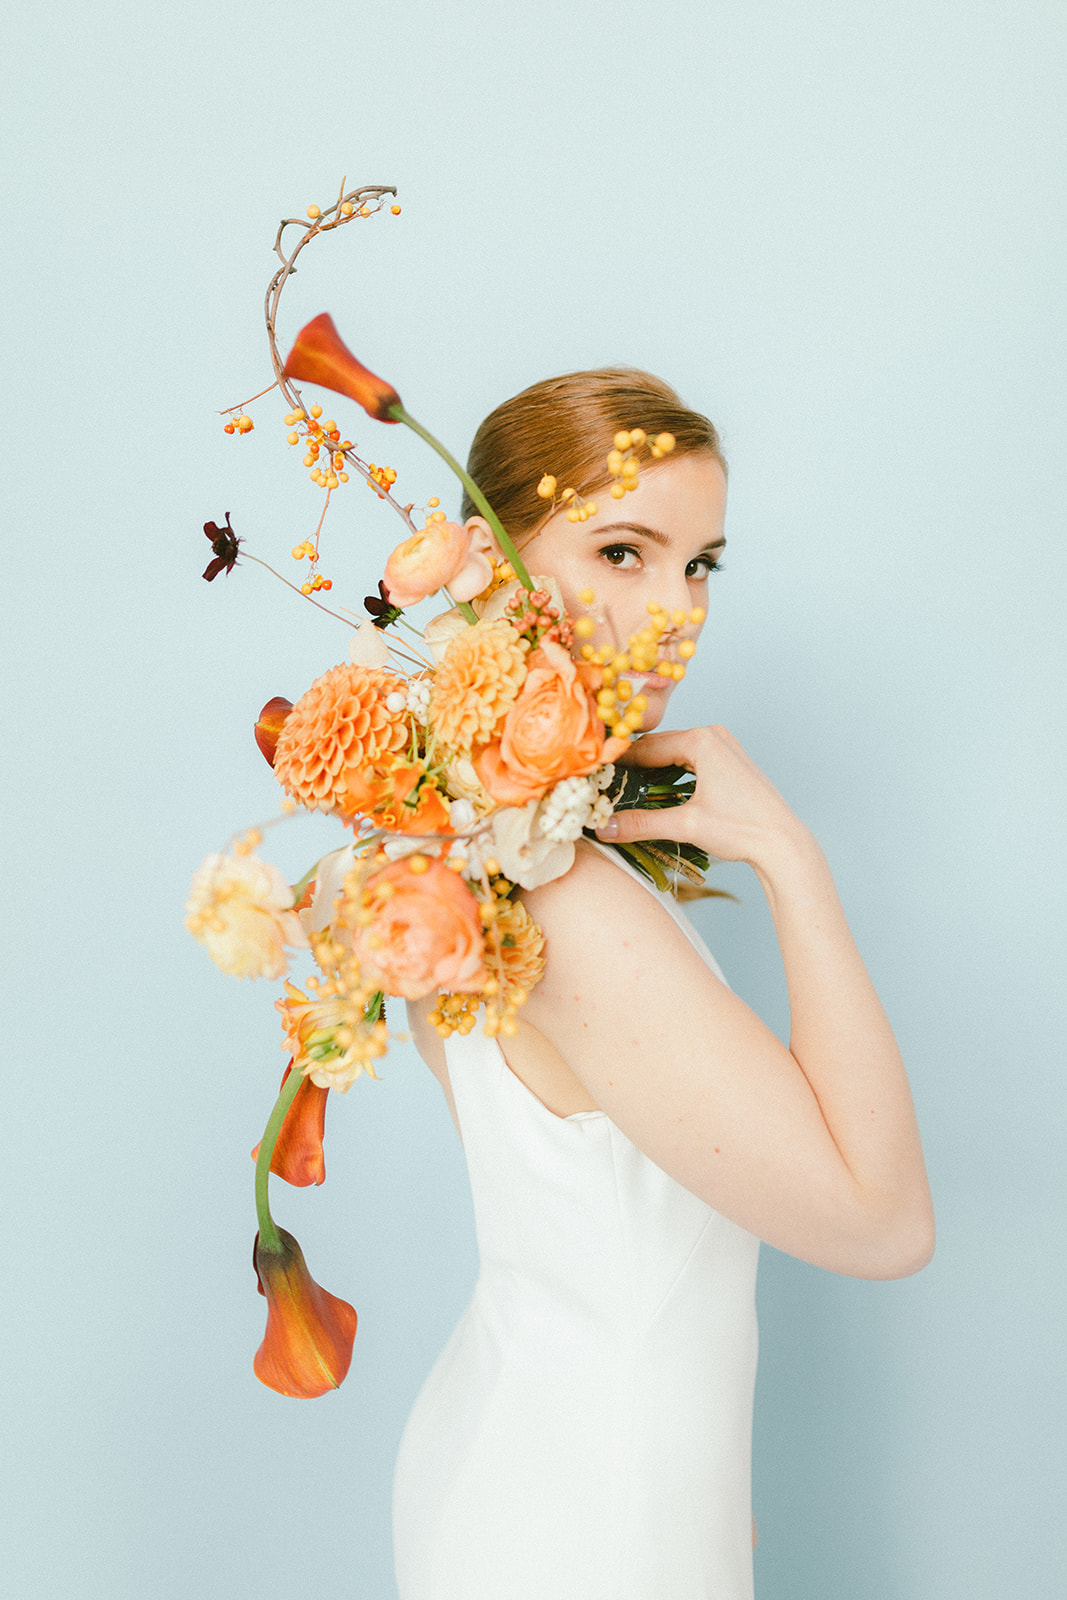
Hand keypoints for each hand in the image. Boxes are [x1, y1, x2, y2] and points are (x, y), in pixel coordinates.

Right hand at [595, 725, 808, 868]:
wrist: (782, 842)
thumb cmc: (742, 829)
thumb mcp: (686, 826)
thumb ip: (641, 824)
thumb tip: (603, 827)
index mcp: (701, 741)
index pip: (646, 746)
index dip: (618, 762)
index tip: (595, 777)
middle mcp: (713, 735)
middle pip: (659, 746)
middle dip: (634, 767)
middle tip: (606, 787)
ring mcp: (724, 745)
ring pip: (674, 752)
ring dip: (652, 769)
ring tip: (627, 791)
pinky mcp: (730, 760)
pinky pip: (690, 758)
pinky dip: (672, 772)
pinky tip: (658, 791)